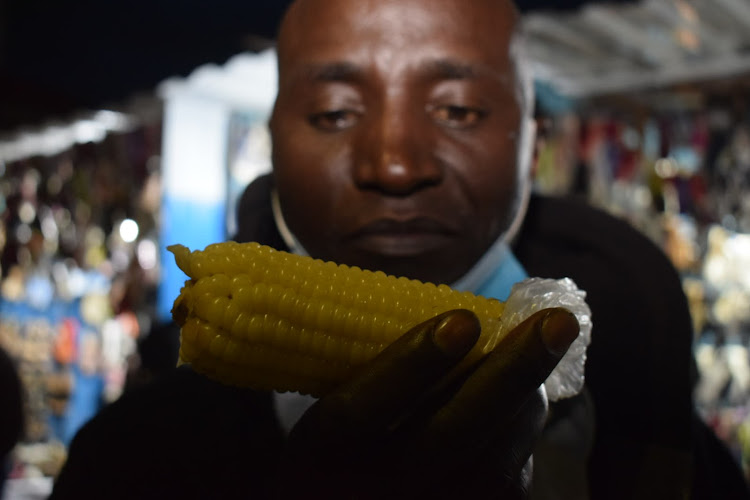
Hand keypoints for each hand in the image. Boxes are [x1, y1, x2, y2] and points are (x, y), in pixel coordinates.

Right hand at [276, 307, 579, 498]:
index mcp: (320, 455)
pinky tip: (526, 393)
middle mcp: (369, 494)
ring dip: (529, 395)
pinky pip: (509, 480)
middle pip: (450, 436)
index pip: (362, 411)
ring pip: (495, 461)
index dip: (413, 364)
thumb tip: (457, 317)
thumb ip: (370, 370)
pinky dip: (525, 427)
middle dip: (510, 373)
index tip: (463, 319)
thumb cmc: (343, 443)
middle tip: (558, 322)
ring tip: (547, 340)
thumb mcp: (331, 407)